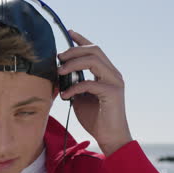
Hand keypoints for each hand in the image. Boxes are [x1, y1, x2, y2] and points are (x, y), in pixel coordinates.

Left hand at [57, 30, 132, 156]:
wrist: (110, 138)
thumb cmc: (96, 118)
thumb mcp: (80, 98)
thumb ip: (74, 84)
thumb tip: (59, 75)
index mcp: (106, 73)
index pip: (95, 50)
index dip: (82, 40)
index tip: (69, 33)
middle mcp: (113, 74)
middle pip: (94, 51)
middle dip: (74, 51)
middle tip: (59, 58)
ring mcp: (115, 82)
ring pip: (94, 61)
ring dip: (73, 64)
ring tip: (59, 72)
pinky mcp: (113, 93)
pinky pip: (90, 83)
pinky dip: (74, 87)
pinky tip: (65, 95)